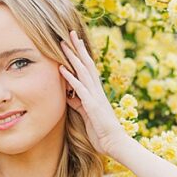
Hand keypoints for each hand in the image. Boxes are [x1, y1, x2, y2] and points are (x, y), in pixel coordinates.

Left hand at [59, 29, 132, 156]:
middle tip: (70, 33)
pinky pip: (79, 89)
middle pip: (86, 64)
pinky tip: (62, 69)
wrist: (115, 143)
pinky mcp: (92, 105)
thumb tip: (68, 95)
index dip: (81, 55)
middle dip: (78, 48)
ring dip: (72, 57)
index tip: (74, 42)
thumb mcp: (85, 114)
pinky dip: (70, 78)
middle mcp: (96, 90)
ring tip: (63, 44)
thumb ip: (78, 103)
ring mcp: (95, 96)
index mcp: (95, 92)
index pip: (87, 69)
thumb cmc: (101, 131)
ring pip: (83, 72)